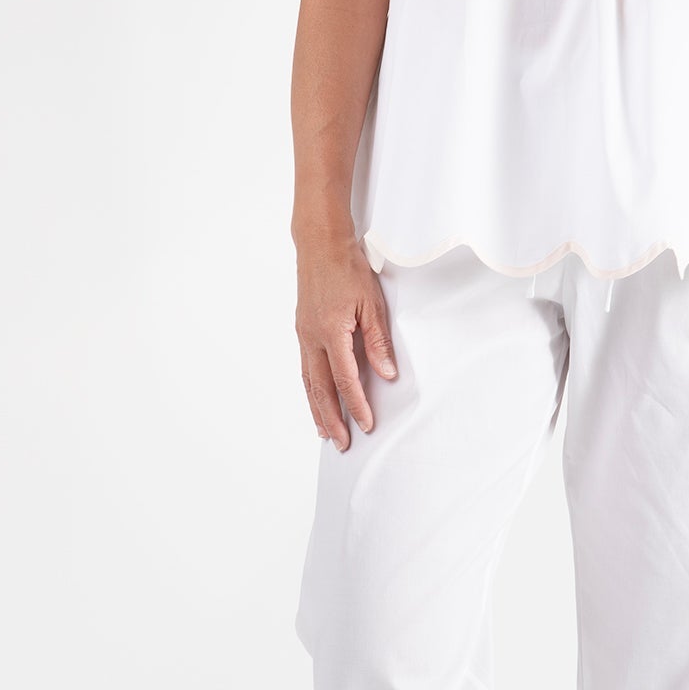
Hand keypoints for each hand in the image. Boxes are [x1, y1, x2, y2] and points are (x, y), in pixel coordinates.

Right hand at [295, 231, 397, 448]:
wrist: (319, 245)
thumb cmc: (348, 269)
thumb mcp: (371, 303)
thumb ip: (378, 341)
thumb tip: (386, 374)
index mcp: (331, 332)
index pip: (345, 378)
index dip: (356, 405)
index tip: (366, 424)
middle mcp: (312, 338)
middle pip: (320, 389)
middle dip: (332, 419)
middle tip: (342, 444)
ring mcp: (303, 335)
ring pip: (308, 382)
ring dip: (317, 410)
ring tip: (325, 432)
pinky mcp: (302, 331)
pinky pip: (304, 369)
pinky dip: (310, 390)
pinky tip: (315, 400)